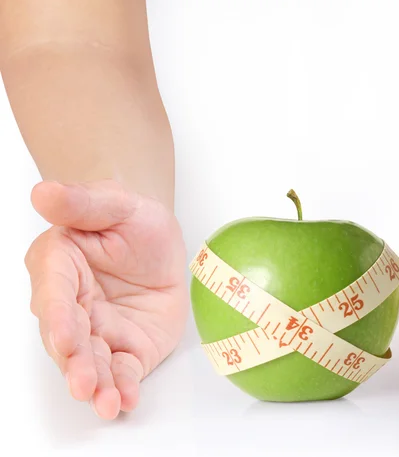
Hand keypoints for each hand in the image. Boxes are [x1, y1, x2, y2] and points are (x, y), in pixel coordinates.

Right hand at [25, 180, 187, 418]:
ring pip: (91, 361)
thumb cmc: (133, 219)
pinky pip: (121, 370)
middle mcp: (72, 305)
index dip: (59, 317)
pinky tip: (125, 402)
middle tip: (84, 383)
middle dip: (75, 363)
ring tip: (105, 403)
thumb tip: (43, 192)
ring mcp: (98, 330)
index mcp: (60, 266)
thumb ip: (82, 202)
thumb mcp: (118, 203)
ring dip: (96, 384)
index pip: (54, 294)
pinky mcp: (126, 347)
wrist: (159, 242)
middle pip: (67, 339)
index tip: (66, 336)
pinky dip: (122, 387)